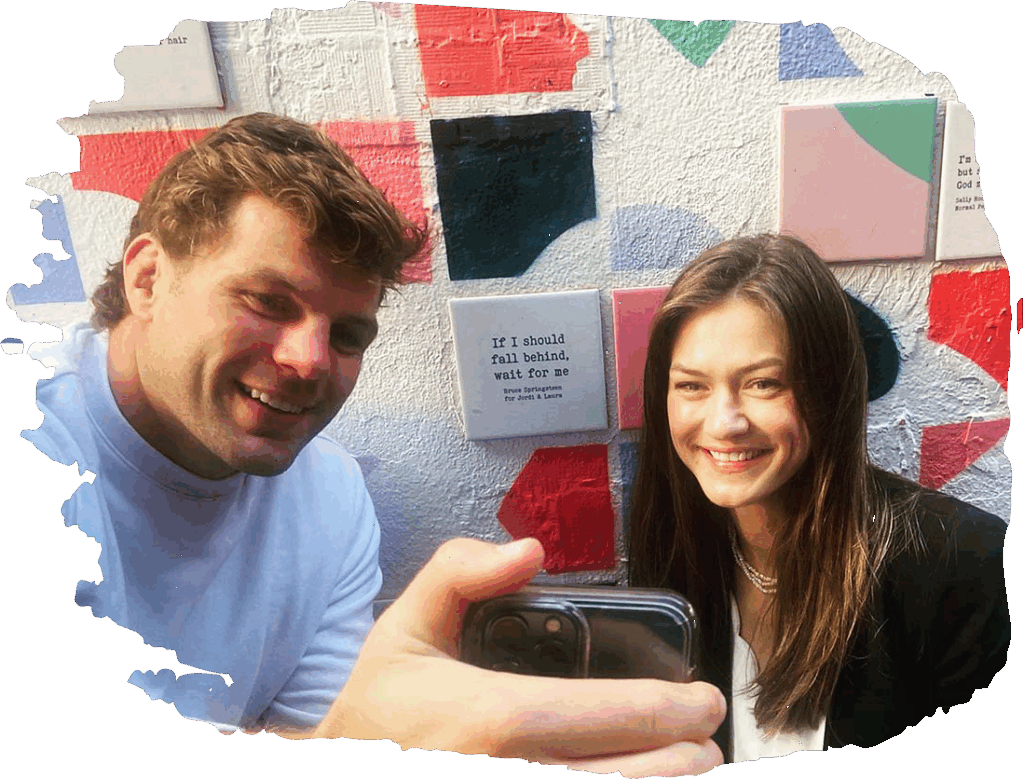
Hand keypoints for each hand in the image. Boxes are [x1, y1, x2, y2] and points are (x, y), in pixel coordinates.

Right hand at [313, 537, 725, 775]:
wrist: (342, 767)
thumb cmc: (383, 707)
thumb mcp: (408, 626)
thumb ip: (462, 572)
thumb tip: (530, 551)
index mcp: (492, 719)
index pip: (611, 716)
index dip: (674, 710)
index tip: (705, 701)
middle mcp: (509, 774)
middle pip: (636, 778)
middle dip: (687, 760)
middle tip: (705, 741)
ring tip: (685, 767)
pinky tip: (634, 777)